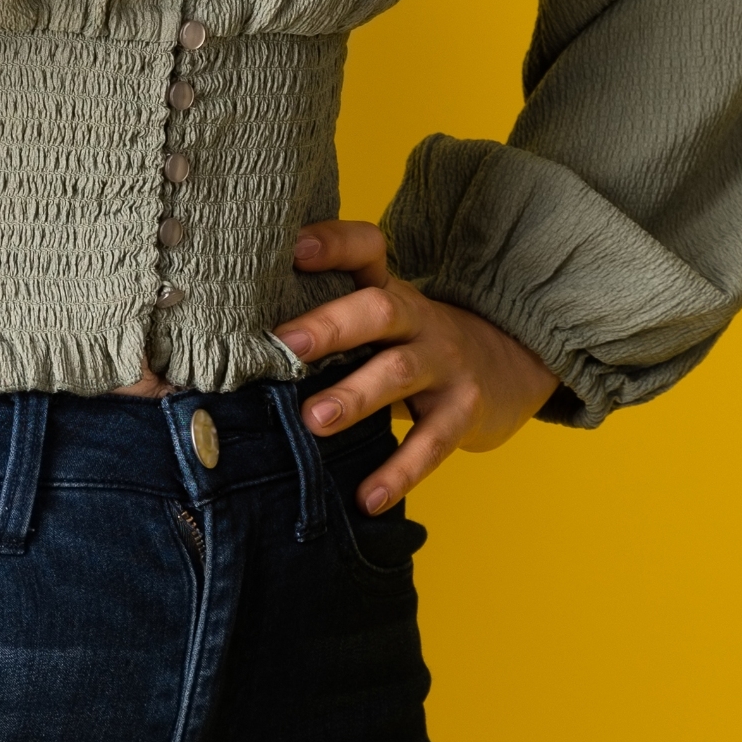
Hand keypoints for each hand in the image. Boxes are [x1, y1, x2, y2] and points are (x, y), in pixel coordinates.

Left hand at [271, 220, 555, 508]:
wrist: (509, 365)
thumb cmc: (415, 343)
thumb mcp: (383, 318)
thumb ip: (327, 319)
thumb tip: (232, 345)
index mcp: (389, 291)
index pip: (366, 249)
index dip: (334, 243)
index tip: (295, 249)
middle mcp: (418, 320)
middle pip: (378, 310)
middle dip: (330, 325)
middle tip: (286, 344)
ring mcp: (445, 365)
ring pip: (398, 372)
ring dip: (355, 395)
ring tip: (314, 419)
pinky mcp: (463, 412)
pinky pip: (430, 443)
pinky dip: (398, 472)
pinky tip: (367, 497)